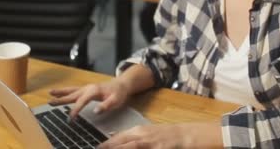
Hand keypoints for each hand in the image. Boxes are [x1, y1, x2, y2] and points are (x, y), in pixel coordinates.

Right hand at [48, 79, 129, 119]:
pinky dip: (65, 91)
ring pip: (71, 90)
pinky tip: (59, 93)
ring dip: (61, 92)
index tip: (70, 118)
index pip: (82, 101)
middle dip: (61, 99)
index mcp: (94, 91)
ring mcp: (86, 88)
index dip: (75, 110)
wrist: (121, 85)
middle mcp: (88, 88)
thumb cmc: (118, 93)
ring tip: (50, 93)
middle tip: (50, 102)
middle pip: (72, 94)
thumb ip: (106, 106)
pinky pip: (73, 90)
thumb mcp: (116, 101)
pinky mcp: (86, 89)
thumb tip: (96, 111)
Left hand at [98, 123, 222, 148]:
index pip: (116, 139)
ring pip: (130, 147)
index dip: (104, 145)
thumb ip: (131, 137)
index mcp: (137, 131)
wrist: (186, 134)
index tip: (92, 148)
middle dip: (107, 148)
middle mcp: (142, 136)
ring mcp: (150, 143)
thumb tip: (113, 138)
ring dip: (118, 148)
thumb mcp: (147, 134)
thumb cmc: (165, 136)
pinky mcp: (159, 148)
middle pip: (120, 143)